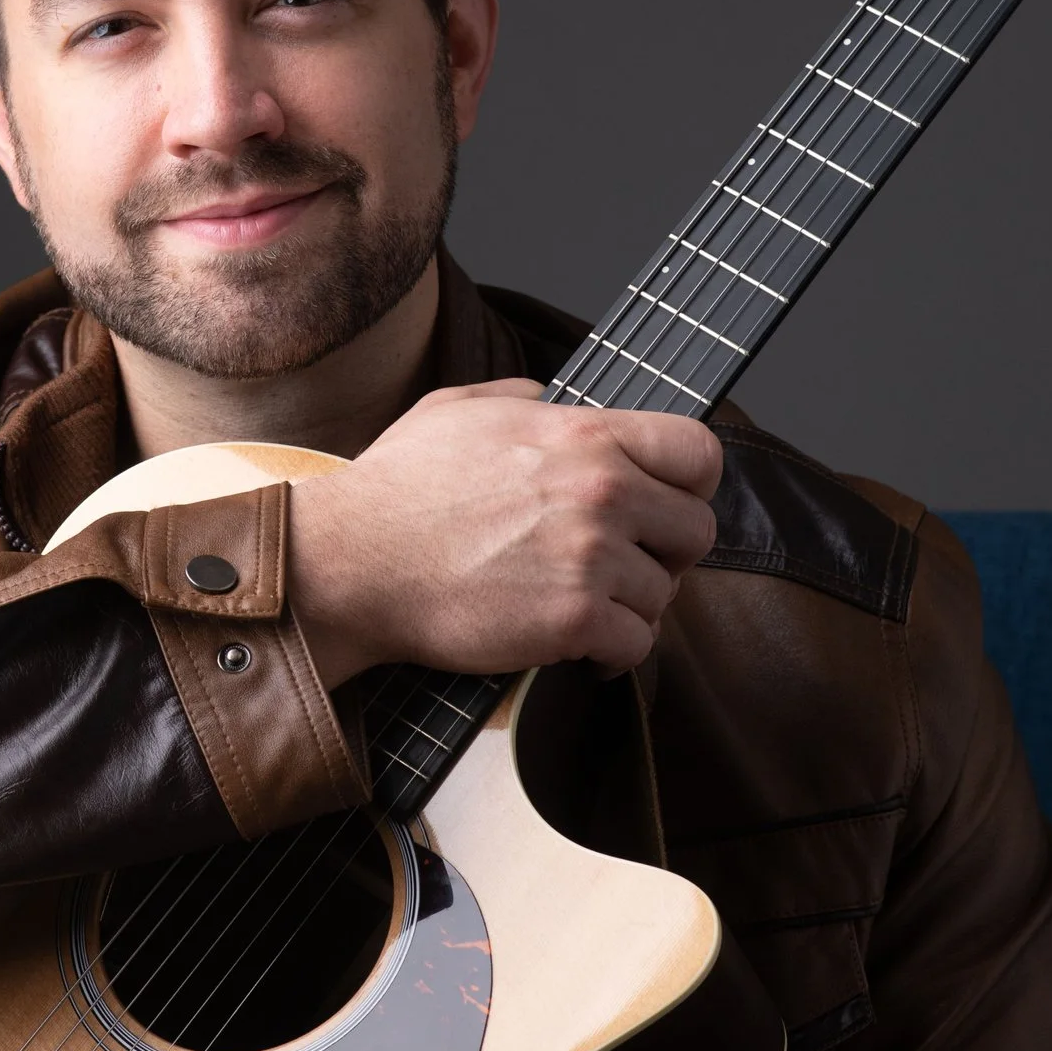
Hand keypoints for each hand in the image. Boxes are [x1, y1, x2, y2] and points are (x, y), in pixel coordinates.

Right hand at [285, 379, 722, 686]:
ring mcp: (590, 556)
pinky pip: (636, 645)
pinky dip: (614, 655)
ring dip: (632, 607)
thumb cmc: (396, 488)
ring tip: (587, 608)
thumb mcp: (458, 408)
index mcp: (584, 434)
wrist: (353, 562)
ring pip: (665, 594)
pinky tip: (584, 649)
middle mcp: (601, 491)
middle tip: (627, 568)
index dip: (691, 485)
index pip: (698, 452)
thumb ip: (522, 395)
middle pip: (697, 531)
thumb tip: (551, 398)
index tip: (667, 508)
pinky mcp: (572, 619)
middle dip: (667, 554)